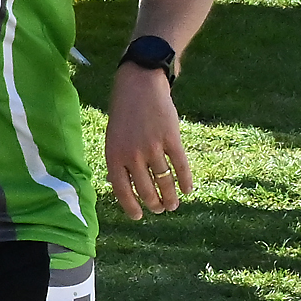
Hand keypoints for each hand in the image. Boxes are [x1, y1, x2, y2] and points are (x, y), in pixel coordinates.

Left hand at [104, 63, 191, 219]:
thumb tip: (122, 186)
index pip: (122, 191)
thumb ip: (118, 161)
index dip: (131, 207)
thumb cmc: (124, 112)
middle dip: (153, 203)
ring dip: (170, 197)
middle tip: (159, 209)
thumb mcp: (113, 138)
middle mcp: (132, 155)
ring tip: (173, 205)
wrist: (139, 83)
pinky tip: (188, 190)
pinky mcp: (171, 138)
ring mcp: (153, 146)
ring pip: (164, 181)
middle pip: (145, 189)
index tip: (139, 217)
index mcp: (114, 155)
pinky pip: (180, 165)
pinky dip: (185, 180)